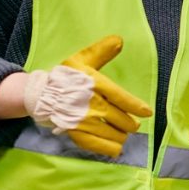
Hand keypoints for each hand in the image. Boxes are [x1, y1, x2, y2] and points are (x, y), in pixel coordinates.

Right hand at [23, 35, 152, 157]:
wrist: (41, 94)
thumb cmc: (65, 76)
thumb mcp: (82, 59)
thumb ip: (102, 51)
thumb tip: (120, 40)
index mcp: (95, 85)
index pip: (121, 97)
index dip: (136, 106)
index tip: (147, 113)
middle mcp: (91, 105)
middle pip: (120, 119)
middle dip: (130, 123)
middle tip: (132, 124)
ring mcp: (83, 121)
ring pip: (111, 133)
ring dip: (121, 135)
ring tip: (124, 134)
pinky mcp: (75, 133)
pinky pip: (95, 144)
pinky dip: (108, 148)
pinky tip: (116, 150)